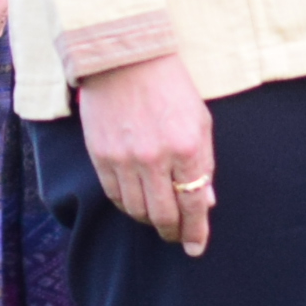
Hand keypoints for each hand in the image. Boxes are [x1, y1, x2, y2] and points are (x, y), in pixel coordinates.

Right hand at [75, 51, 215, 252]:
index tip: (196, 247)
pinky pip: (114, 195)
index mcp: (186, 147)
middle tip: (175, 236)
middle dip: (172, 232)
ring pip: (137, 210)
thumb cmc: (170, 87)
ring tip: (156, 216)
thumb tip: (205, 202)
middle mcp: (155, 157)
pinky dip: (127, 204)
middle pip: (164, 215)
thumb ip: (203, 163)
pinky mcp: (101, 155)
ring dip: (149, 219)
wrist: (126, 58)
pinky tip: (135, 200)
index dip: (196, 231)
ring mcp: (125, 158)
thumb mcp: (199, 121)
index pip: (194, 204)